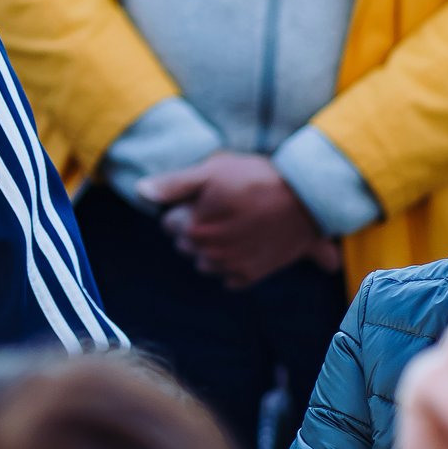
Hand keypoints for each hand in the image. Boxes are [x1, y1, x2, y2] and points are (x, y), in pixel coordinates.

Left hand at [142, 153, 328, 288]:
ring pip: (204, 263)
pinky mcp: (251, 276)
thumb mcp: (212, 170)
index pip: (169, 223)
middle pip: (185, 245)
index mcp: (194, 229)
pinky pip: (228, 278)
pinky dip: (232, 265)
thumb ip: (173, 184)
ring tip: (233, 226)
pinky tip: (245, 245)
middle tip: (220, 209)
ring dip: (211, 248)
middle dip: (195, 228)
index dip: (185, 207)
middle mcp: (209, 253)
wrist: (306, 198)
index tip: (204, 198)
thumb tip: (141, 191)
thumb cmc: (256, 178)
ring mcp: (231, 267)